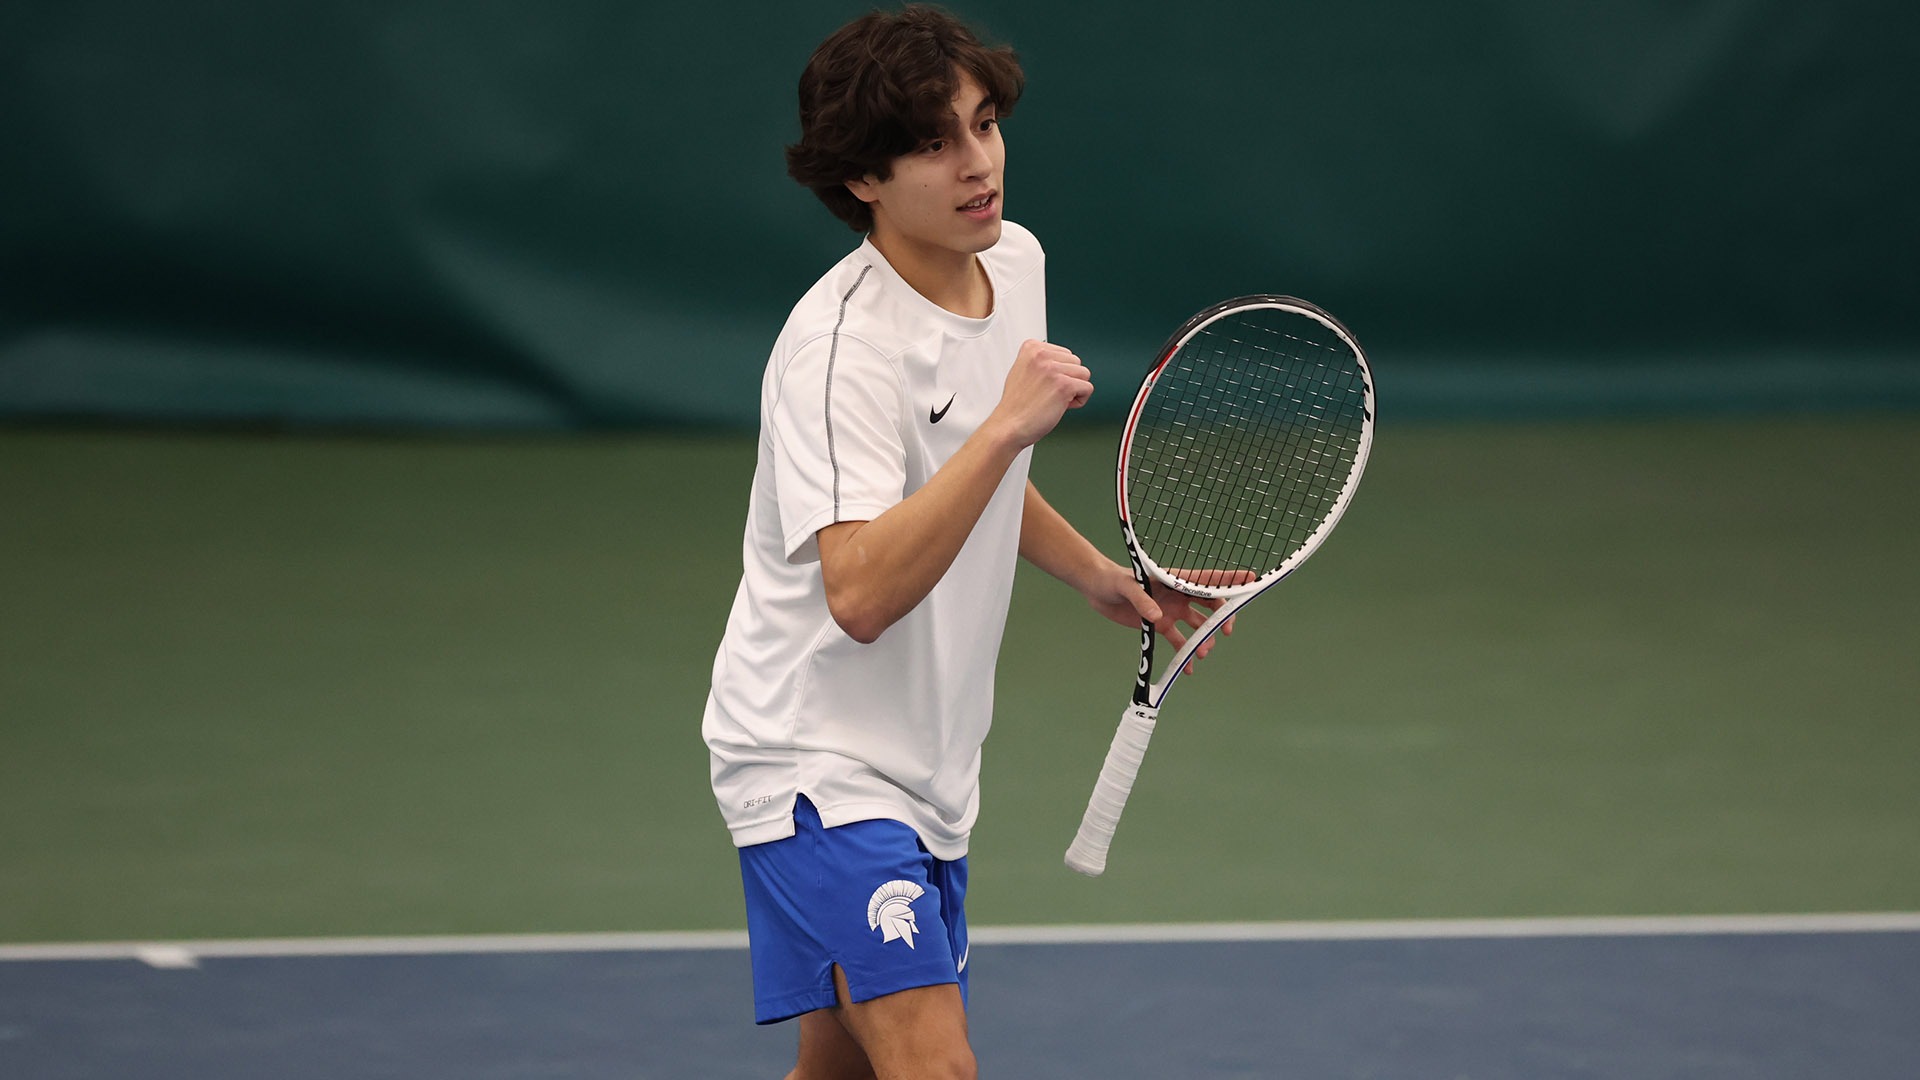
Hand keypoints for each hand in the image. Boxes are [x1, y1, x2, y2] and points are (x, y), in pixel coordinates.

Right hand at [986, 339, 1091, 449]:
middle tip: (1048, 393)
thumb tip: (1063, 360)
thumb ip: (1042, 361)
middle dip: (1068, 379)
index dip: (1059, 372)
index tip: (1042, 384)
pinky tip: (1061, 406)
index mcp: (1032, 347)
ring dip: (1074, 390)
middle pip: (1076, 362)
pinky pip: (1087, 388)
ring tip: (1054, 399)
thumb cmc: (1017, 404)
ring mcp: (1052, 369)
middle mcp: (1042, 354)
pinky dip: (1079, 401)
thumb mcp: (1023, 370)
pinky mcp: (1063, 385)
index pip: (1065, 353)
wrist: (1008, 426)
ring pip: (1084, 374)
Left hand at [1083, 563, 1246, 673]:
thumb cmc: (1113, 579)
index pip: (1207, 578)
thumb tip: (1157, 617)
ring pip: (1196, 626)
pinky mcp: (1159, 624)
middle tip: (1225, 631)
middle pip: (1209, 604)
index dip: (1230, 579)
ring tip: (1201, 654)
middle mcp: (1178, 594)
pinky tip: (1187, 668)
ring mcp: (1170, 610)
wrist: (1097, 589)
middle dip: (1221, 617)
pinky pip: (1177, 641)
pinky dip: (1183, 655)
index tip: (1251, 580)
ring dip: (1203, 640)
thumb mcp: (1126, 586)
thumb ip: (1142, 600)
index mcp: (1175, 579)